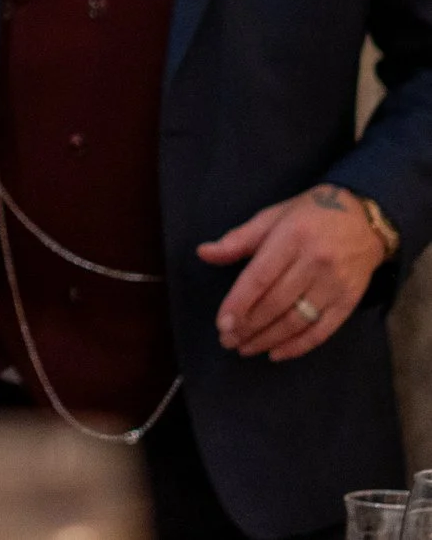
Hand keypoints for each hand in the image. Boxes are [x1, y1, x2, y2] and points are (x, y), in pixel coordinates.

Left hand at [200, 184, 389, 360]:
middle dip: (249, 326)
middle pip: (276, 303)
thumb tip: (203, 253)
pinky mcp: (350, 301)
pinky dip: (298, 346)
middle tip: (228, 340)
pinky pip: (323, 330)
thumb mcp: (272, 217)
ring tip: (245, 348)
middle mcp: (315, 263)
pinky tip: (276, 353)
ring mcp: (335, 285)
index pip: (260, 278)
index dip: (239, 303)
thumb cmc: (310, 215)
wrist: (367, 220)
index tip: (222, 324)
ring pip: (297, 320)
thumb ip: (238, 239)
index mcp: (291, 238)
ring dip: (268, 339)